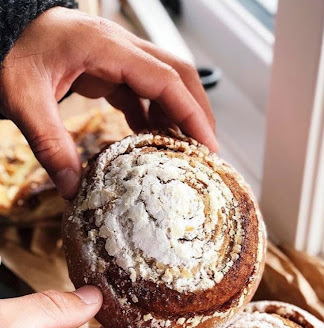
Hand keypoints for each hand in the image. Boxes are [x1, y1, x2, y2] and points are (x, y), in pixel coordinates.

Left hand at [0, 7, 216, 198]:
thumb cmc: (9, 51)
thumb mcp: (24, 98)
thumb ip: (49, 143)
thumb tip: (72, 187)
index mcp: (107, 48)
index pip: (166, 80)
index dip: (192, 113)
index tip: (208, 145)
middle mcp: (119, 48)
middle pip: (178, 75)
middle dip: (197, 111)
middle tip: (206, 148)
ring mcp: (115, 57)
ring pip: (163, 82)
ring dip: (178, 114)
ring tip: (183, 149)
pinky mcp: (107, 68)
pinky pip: (142, 91)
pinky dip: (153, 115)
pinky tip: (151, 138)